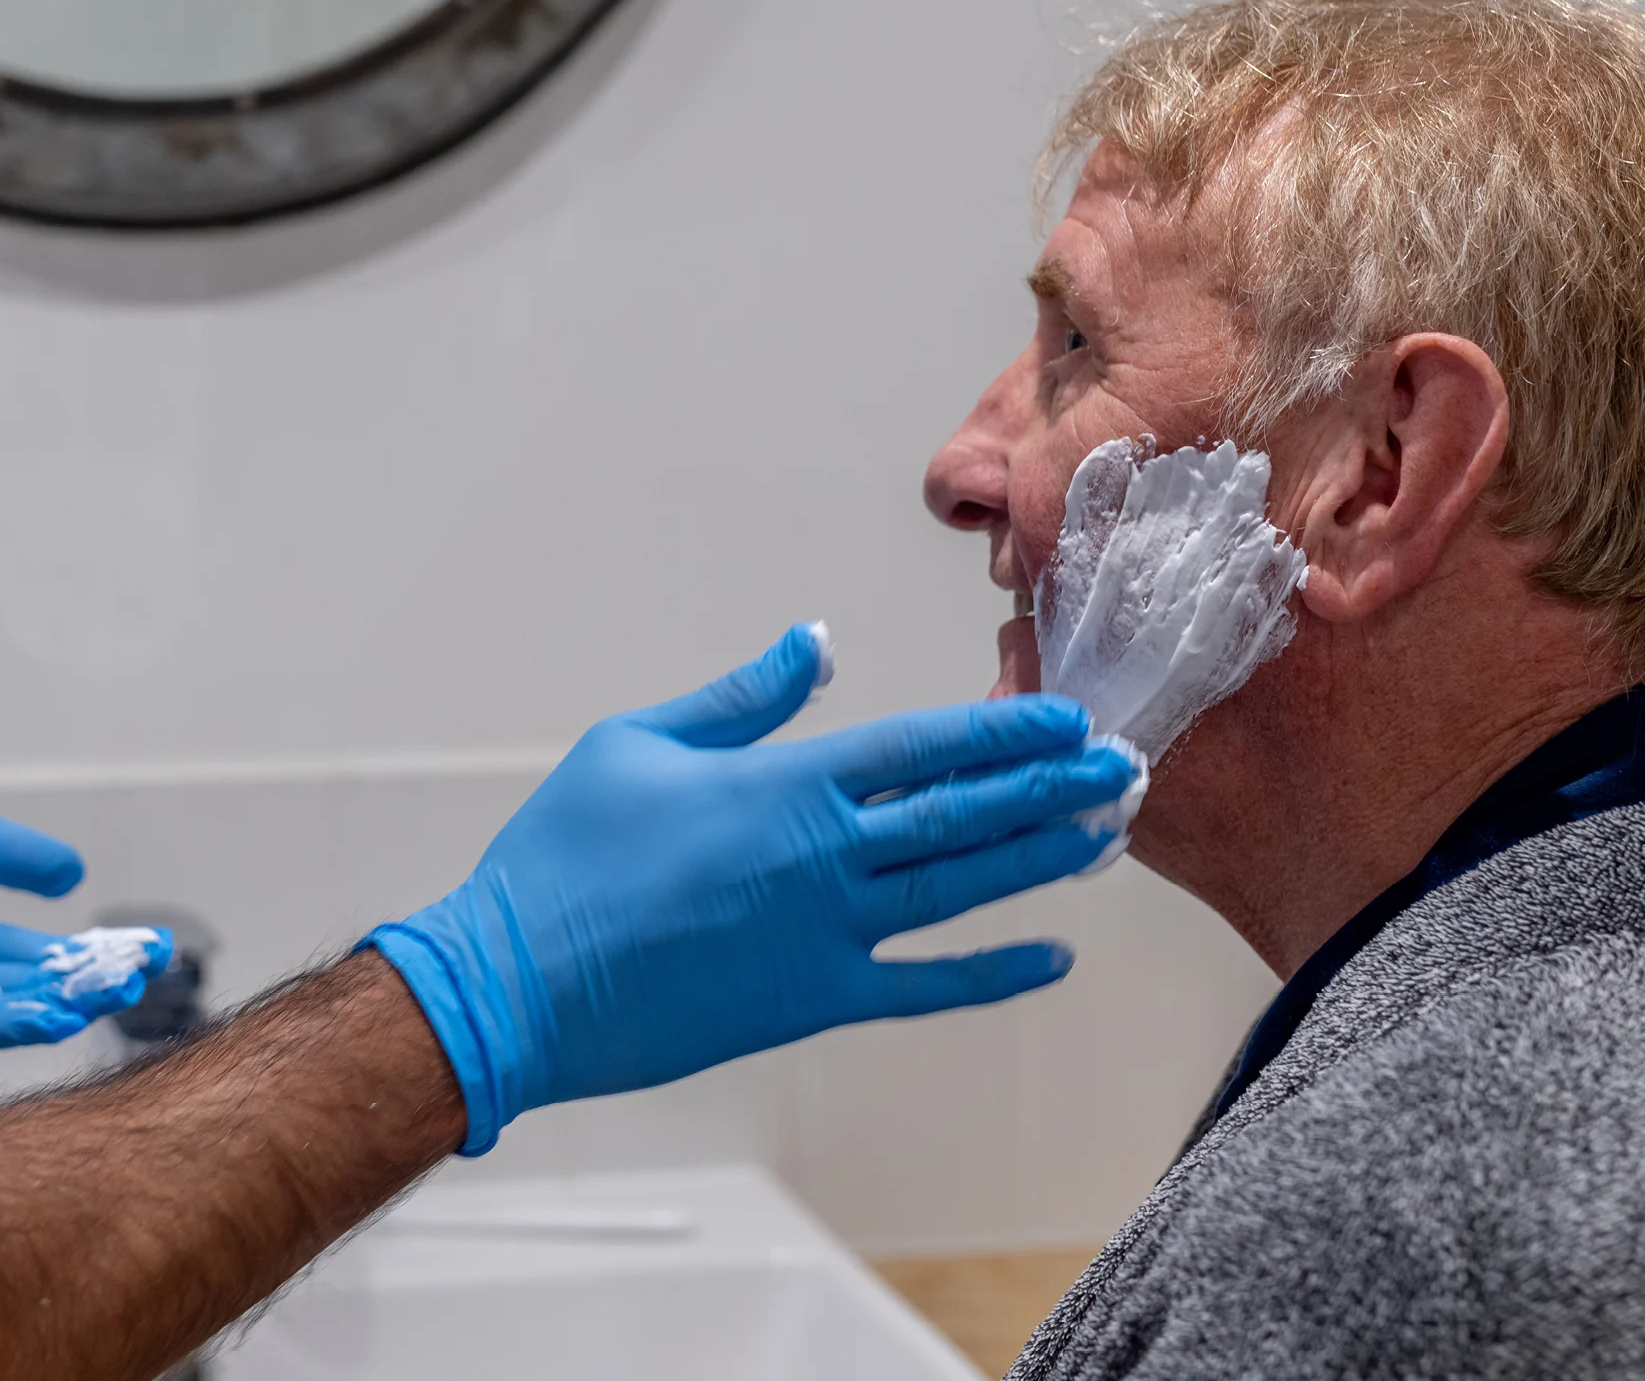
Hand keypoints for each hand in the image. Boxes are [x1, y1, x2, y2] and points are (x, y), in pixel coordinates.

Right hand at [368, 624, 1130, 1152]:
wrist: (518, 983)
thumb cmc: (566, 853)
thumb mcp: (641, 742)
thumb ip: (745, 697)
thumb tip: (818, 641)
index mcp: (785, 785)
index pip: (925, 748)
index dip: (1006, 731)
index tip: (1068, 719)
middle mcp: (825, 857)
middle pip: (966, 816)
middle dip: (1053, 790)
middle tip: (1127, 771)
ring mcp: (827, 936)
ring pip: (963, 892)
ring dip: (1042, 862)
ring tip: (1107, 837)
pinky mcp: (812, 1002)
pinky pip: (925, 989)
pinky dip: (993, 975)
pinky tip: (1051, 957)